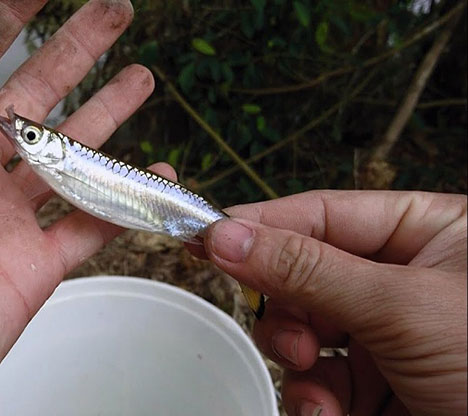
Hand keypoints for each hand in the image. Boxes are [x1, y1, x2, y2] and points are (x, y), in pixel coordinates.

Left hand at [0, 1, 170, 413]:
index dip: (4, 16)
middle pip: (30, 97)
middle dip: (72, 52)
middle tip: (110, 12)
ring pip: (67, 158)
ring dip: (105, 118)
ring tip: (138, 79)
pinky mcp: (26, 271)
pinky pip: (89, 230)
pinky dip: (126, 204)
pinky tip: (153, 174)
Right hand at [204, 190, 466, 414]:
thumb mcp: (401, 305)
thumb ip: (307, 268)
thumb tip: (226, 235)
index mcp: (429, 232)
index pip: (324, 213)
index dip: (264, 225)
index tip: (206, 236)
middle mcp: (406, 277)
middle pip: (305, 272)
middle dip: (288, 309)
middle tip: (288, 334)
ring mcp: (389, 332)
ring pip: (306, 329)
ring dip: (298, 361)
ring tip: (315, 383)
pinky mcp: (379, 382)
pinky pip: (321, 377)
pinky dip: (314, 398)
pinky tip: (327, 413)